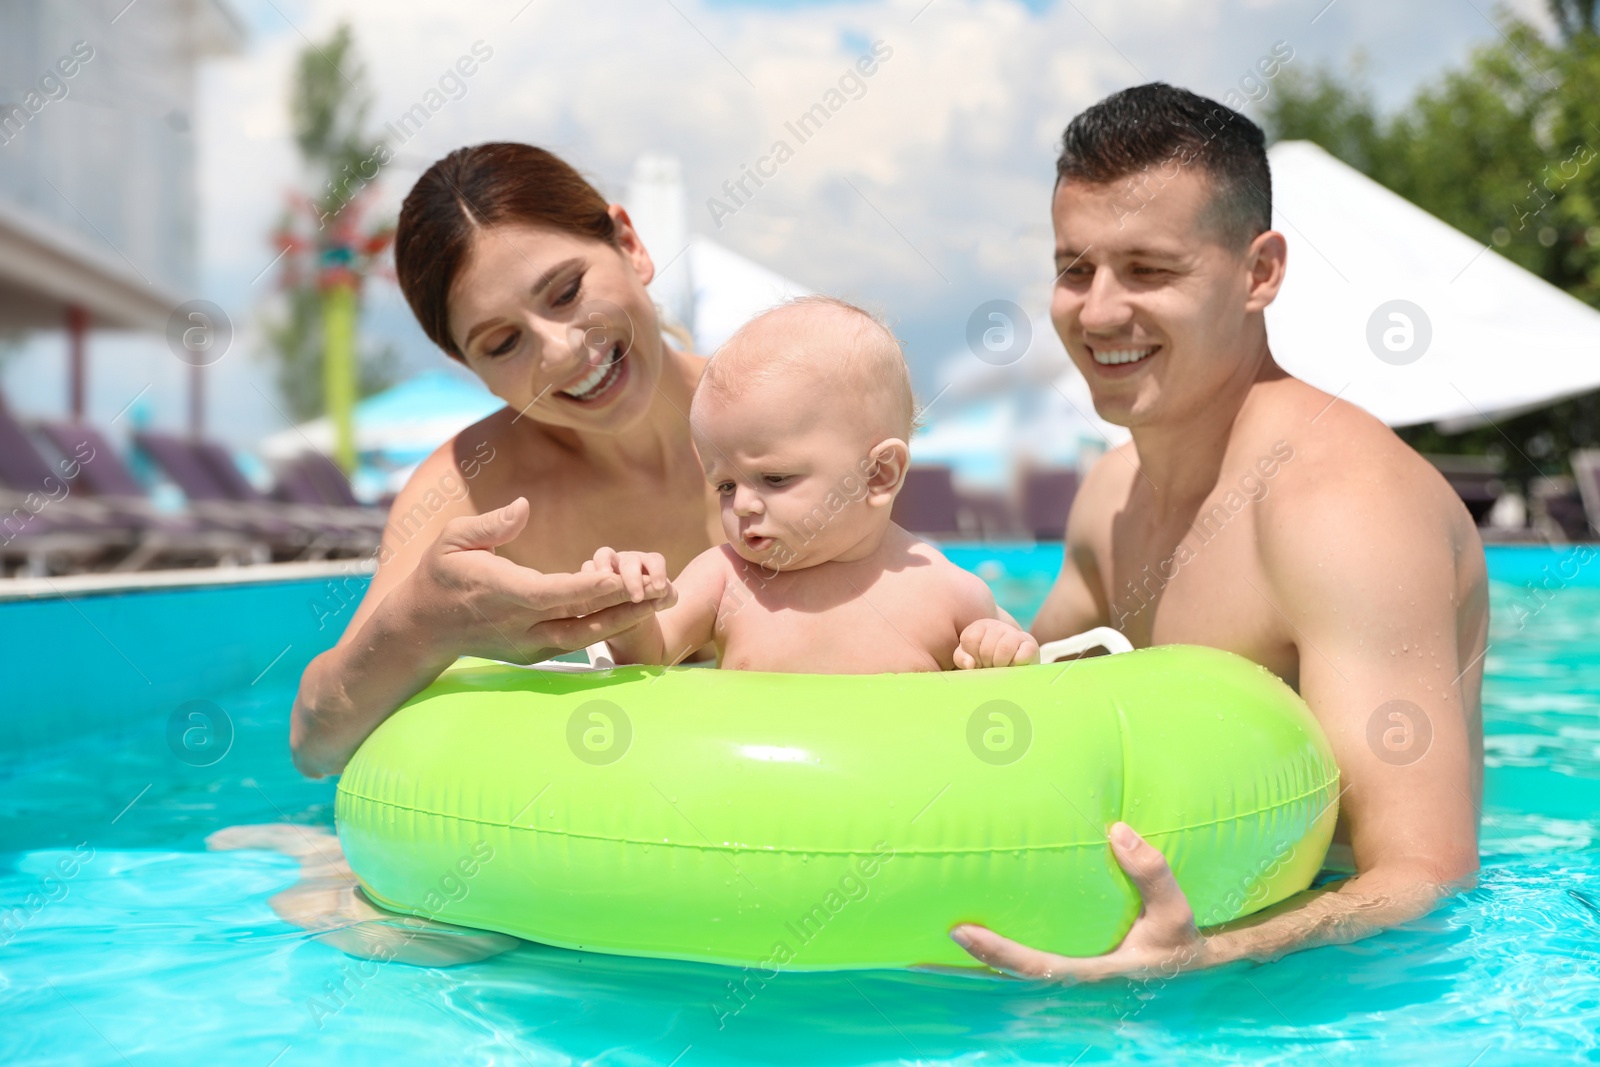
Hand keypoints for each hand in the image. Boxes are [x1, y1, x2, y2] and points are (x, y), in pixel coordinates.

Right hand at [401, 499, 669, 663]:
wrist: (421, 630)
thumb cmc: (438, 576)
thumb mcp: (452, 540)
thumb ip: (491, 524)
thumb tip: (524, 506)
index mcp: (503, 594)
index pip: (557, 593)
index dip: (595, 588)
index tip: (628, 578)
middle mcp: (520, 626)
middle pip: (583, 620)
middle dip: (627, 606)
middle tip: (668, 590)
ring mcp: (528, 645)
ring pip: (586, 636)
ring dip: (626, 619)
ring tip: (663, 600)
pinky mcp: (534, 653)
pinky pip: (578, 641)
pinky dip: (607, 627)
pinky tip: (636, 610)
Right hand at [583, 546, 676, 606]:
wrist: (629, 618)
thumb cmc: (648, 606)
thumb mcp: (661, 603)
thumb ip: (665, 598)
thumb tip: (658, 600)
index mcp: (648, 564)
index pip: (655, 561)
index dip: (658, 572)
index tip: (660, 589)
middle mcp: (628, 561)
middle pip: (630, 560)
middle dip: (633, 578)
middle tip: (637, 598)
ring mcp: (608, 564)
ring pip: (603, 556)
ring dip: (604, 566)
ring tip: (606, 581)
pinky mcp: (589, 574)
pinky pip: (585, 571)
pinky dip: (587, 579)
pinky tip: (590, 595)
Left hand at [950, 823, 1206, 981]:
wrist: (1187, 963)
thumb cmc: (1177, 942)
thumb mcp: (1177, 914)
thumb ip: (1153, 875)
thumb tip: (1118, 831)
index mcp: (1092, 973)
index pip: (1034, 966)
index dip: (996, 953)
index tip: (959, 931)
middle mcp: (1071, 976)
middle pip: (1008, 974)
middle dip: (967, 959)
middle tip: (924, 930)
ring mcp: (1067, 970)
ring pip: (1012, 968)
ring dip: (974, 956)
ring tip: (928, 927)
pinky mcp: (1067, 957)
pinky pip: (1026, 953)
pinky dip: (996, 947)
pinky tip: (968, 924)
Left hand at [954, 618, 1040, 668]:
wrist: (1012, 664)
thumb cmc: (985, 661)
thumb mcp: (969, 658)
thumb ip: (962, 658)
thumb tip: (970, 664)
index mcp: (979, 627)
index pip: (970, 639)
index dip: (973, 656)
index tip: (977, 663)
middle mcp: (997, 626)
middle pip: (986, 649)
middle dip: (987, 664)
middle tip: (990, 667)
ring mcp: (1014, 633)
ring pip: (1004, 648)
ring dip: (1001, 664)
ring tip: (1001, 668)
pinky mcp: (1030, 644)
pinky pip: (1024, 652)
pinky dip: (1017, 663)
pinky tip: (1014, 665)